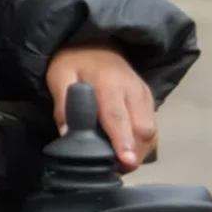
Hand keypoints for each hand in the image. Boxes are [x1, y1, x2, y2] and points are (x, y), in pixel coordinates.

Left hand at [46, 45, 157, 170]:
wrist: (94, 43)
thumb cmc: (74, 62)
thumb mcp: (59, 77)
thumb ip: (63, 104)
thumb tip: (67, 134)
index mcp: (109, 82)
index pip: (118, 116)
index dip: (122, 140)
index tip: (125, 160)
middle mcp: (133, 89)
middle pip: (143, 128)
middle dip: (135, 152)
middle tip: (119, 168)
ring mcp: (145, 94)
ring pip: (152, 130)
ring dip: (140, 150)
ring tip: (122, 164)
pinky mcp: (150, 99)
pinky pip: (153, 126)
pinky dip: (144, 142)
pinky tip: (129, 150)